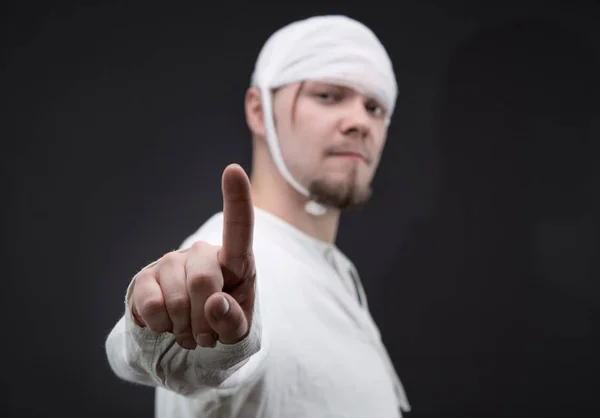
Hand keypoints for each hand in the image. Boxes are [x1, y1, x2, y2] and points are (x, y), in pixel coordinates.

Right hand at [129, 164, 255, 348]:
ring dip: (185, 329)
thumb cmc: (221, 323)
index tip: (233, 169)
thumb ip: (234, 320)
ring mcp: (171, 262)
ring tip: (189, 331)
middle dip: (205, 321)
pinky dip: (161, 326)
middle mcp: (202, 253)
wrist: (187, 335)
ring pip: (177, 299)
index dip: (237, 199)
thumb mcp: (238, 331)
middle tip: (206, 335)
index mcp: (235, 261)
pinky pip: (151, 306)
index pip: (239, 228)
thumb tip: (214, 302)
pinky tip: (167, 324)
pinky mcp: (145, 277)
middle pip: (205, 281)